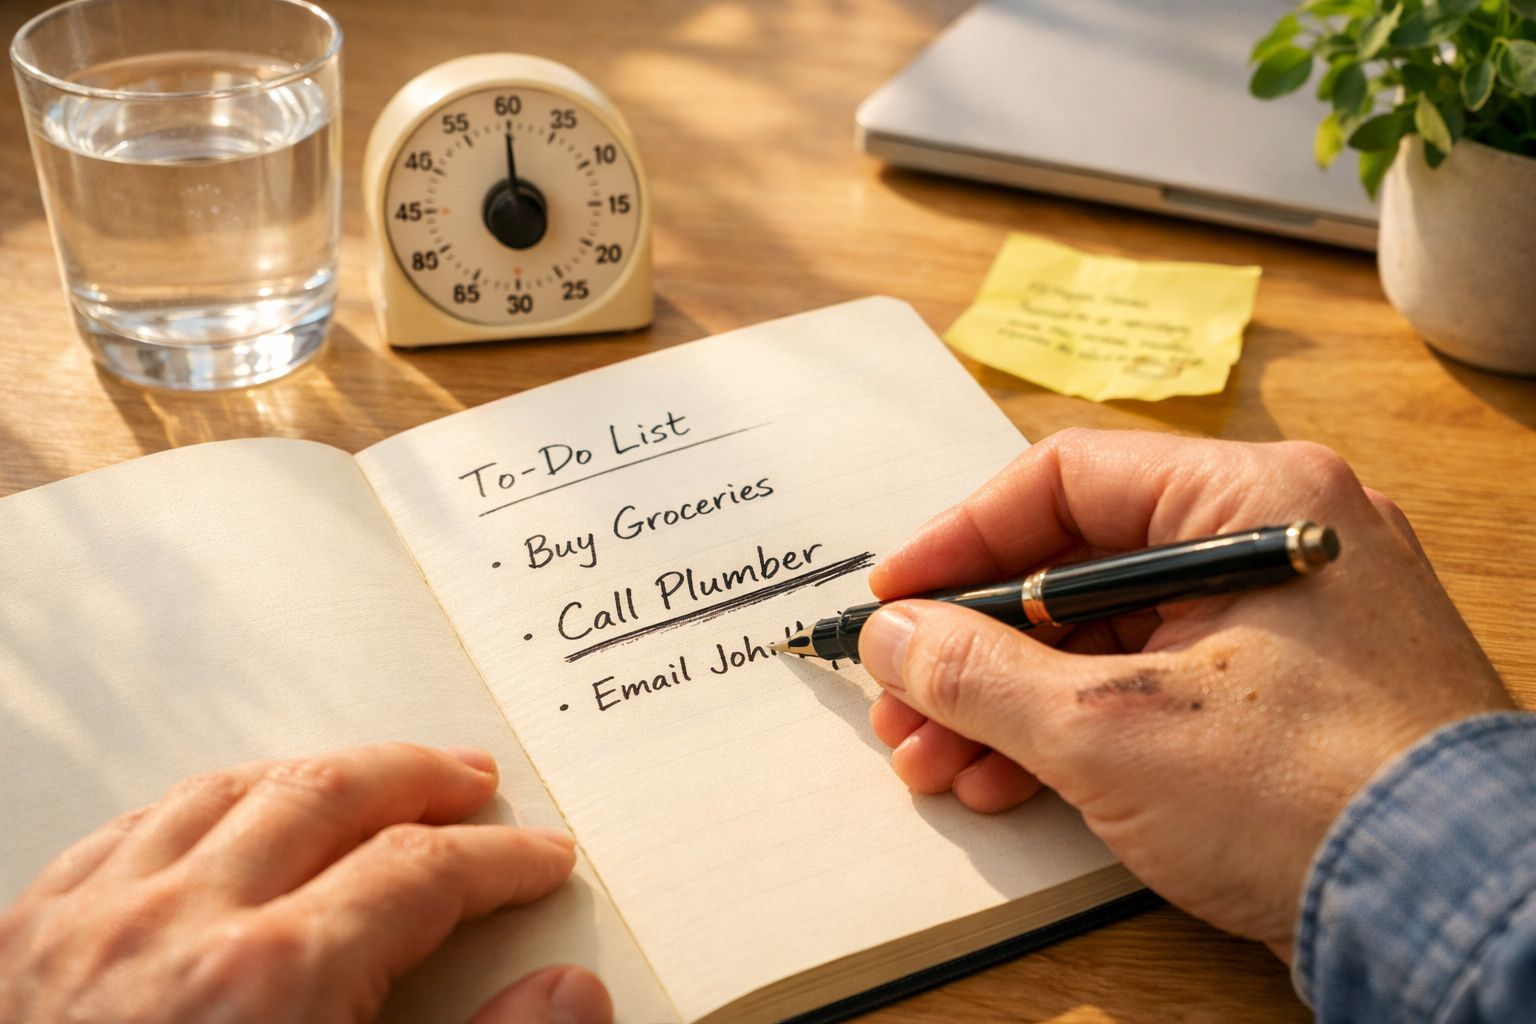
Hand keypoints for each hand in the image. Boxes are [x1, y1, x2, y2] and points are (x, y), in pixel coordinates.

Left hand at [0, 743, 610, 1023]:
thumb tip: (568, 997)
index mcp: (274, 981)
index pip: (423, 871)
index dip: (498, 859)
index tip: (536, 859)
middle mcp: (179, 926)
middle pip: (331, 795)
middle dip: (418, 777)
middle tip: (469, 782)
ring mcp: (91, 926)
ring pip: (228, 793)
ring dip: (315, 775)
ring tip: (366, 776)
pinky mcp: (25, 943)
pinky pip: (130, 829)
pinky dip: (201, 805)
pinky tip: (226, 811)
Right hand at [858, 429, 1513, 958]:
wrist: (1455, 920)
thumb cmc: (1318, 799)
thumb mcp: (1111, 731)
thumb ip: (979, 673)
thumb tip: (893, 638)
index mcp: (1252, 500)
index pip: (1065, 481)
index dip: (960, 539)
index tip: (893, 597)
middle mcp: (1273, 541)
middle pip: (1078, 569)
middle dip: (974, 645)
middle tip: (902, 697)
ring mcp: (1285, 621)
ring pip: (1108, 637)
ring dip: (1009, 699)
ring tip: (935, 759)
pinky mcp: (1286, 696)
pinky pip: (1151, 686)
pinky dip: (1074, 729)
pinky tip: (1004, 778)